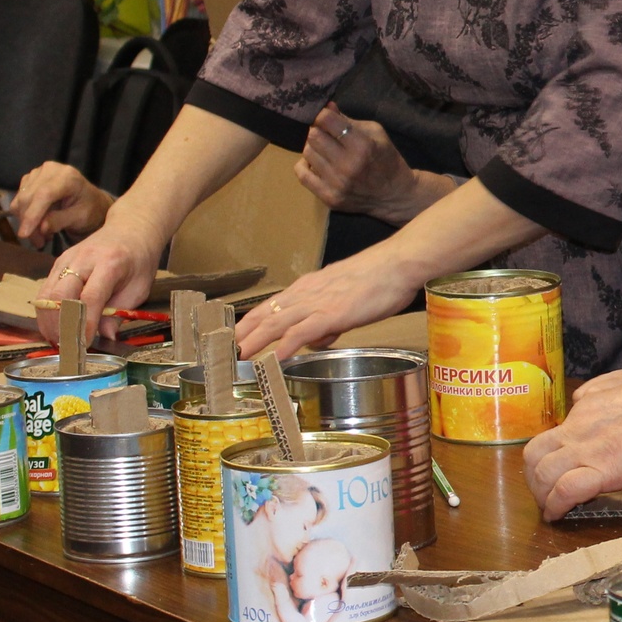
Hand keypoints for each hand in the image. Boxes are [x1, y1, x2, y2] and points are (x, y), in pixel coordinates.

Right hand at [12, 161, 115, 244]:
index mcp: (68, 176)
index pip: (44, 194)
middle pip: (29, 198)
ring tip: (42, 235)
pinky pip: (19, 200)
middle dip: (29, 223)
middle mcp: (50, 170)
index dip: (32, 215)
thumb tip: (41, 227)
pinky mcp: (29, 179)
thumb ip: (61, 221)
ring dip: (27, 221)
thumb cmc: (89, 209)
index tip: (24, 234)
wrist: (90, 201)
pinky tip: (38, 224)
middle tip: (39, 243)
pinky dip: (25, 216)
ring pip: (20, 200)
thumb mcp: (81, 218)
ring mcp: (38, 173)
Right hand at [38, 220, 165, 338]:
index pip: (90, 297)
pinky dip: (46, 312)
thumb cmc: (138, 260)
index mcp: (110, 263)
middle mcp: (84, 259)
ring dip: (49, 322)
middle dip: (61, 326)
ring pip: (47, 294)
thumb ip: (121, 312)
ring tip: (58, 342)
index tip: (83, 344)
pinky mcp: (58, 263)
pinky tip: (53, 327)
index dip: (84, 323)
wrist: (130, 230)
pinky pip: (45, 290)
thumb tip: (106, 337)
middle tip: (66, 347)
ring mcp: (67, 259)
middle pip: (61, 295)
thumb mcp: (139, 287)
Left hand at [234, 253, 423, 363]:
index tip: (234, 337)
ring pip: (277, 322)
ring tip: (238, 356)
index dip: (249, 323)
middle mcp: (307, 293)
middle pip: (265, 314)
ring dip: (255, 341)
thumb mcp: (348, 299)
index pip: (270, 306)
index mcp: (309, 287)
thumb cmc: (380, 279)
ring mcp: (318, 302)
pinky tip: (274, 358)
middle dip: (243, 334)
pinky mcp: (333, 312)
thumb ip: (330, 319)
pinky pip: (302, 331)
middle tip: (223, 351)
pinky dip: (285, 345)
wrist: (398, 263)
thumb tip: (320, 339)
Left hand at [298, 103, 446, 223]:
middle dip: (318, 131)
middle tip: (327, 135)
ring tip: (326, 151)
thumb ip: (349, 120)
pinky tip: (317, 164)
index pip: (327, 120)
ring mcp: (337, 184)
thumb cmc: (386, 159)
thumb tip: (326, 107)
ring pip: (307, 153)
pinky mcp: (329, 198)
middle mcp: (348, 165)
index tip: (327, 118)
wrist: (394, 195)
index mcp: (362, 146)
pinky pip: (302, 175)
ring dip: (314, 148)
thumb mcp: (376, 133)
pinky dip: (305, 166)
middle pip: (313, 136)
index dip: (324, 115)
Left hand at [523, 370, 621, 518]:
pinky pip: (564, 491)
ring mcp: (587, 451)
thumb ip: (598, 388)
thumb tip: (579, 397)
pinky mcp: (602, 471)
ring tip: (550, 509)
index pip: (547, 436)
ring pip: (543, 475)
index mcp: (583, 411)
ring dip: (541, 496)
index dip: (543, 459)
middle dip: (533, 479)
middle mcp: (577, 430)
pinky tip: (559, 515)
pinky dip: (556, 506)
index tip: (551, 473)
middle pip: (534, 456)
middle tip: (543, 494)